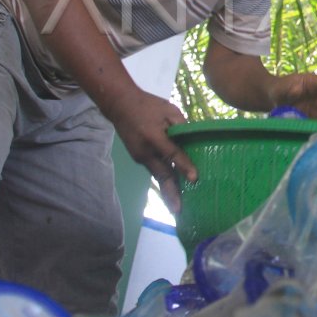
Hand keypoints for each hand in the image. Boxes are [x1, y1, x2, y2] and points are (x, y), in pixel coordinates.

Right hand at [105, 88, 196, 213]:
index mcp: (154, 137)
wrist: (120, 105)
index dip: (184, 166)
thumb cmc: (148, 105)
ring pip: (157, 176)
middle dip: (170, 194)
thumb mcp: (168, 109)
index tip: (195, 179)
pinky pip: (154, 171)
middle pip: (162, 175)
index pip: (172, 154)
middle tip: (178, 211)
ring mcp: (140, 157)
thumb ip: (182, 125)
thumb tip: (195, 139)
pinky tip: (172, 189)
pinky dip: (163, 181)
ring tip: (177, 206)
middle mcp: (145, 152)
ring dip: (167, 191)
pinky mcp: (139, 158)